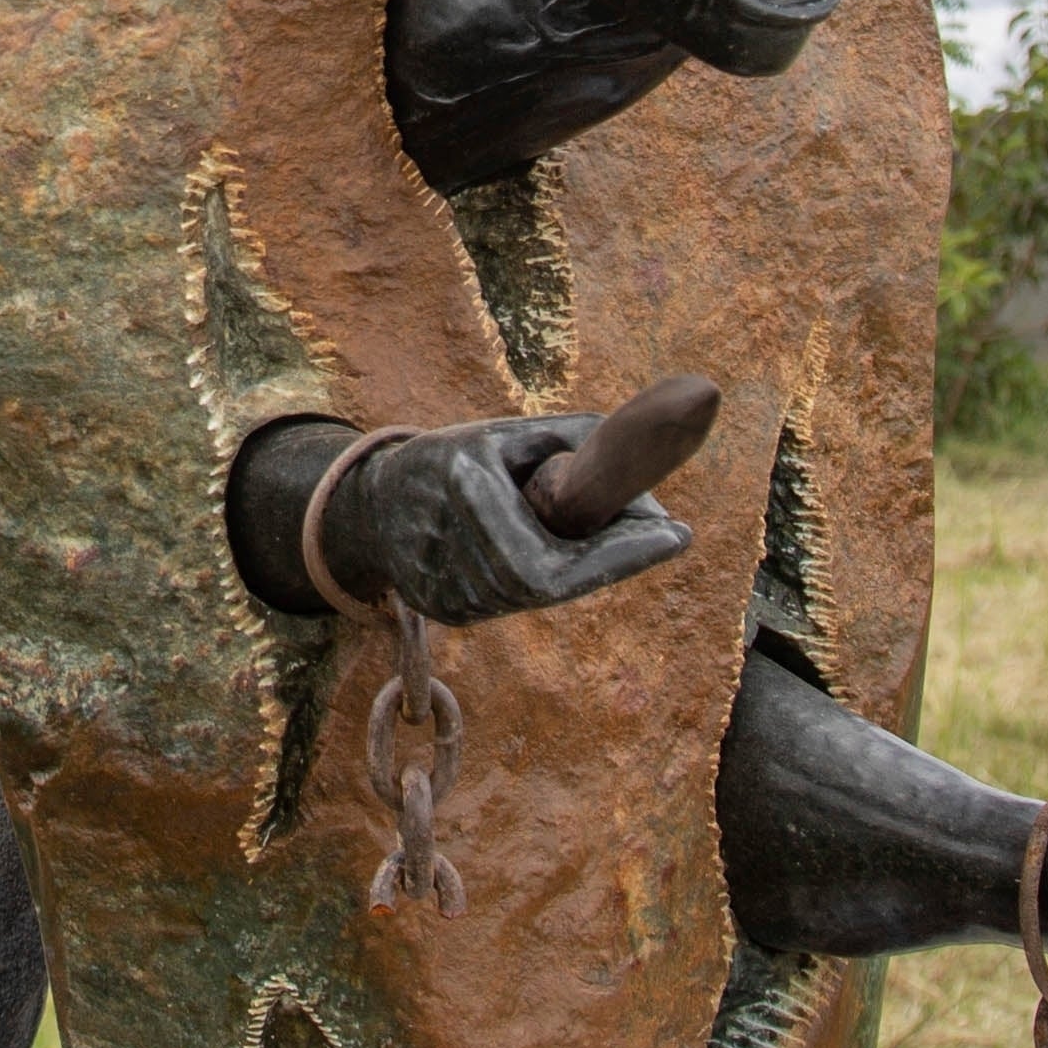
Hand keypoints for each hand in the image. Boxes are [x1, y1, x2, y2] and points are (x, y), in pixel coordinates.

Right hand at [238, 401, 701, 626]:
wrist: (370, 501)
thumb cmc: (453, 458)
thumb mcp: (511, 435)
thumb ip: (575, 447)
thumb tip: (642, 476)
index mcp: (466, 493)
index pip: (560, 557)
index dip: (622, 553)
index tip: (678, 532)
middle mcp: (451, 552)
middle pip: (557, 581)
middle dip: (612, 555)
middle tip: (657, 529)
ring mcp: (444, 593)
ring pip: (539, 594)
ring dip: (583, 563)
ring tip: (604, 528)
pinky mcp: (446, 612)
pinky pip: (515, 600)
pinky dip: (548, 574)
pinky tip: (553, 545)